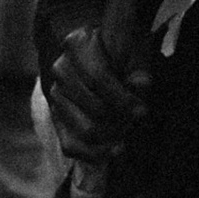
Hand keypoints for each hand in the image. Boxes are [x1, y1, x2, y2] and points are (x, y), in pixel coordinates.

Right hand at [46, 27, 150, 163]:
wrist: (102, 50)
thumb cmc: (124, 47)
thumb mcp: (135, 48)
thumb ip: (138, 67)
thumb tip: (142, 85)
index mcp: (78, 43)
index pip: (98, 78)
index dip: (122, 98)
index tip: (142, 112)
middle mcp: (61, 68)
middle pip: (93, 107)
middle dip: (121, 120)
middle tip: (139, 124)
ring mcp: (56, 93)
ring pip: (84, 129)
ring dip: (112, 137)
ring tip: (131, 134)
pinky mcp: (56, 114)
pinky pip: (70, 144)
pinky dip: (94, 153)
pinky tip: (115, 151)